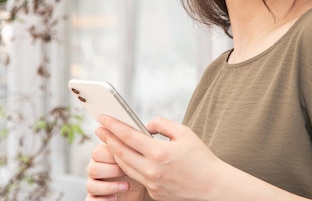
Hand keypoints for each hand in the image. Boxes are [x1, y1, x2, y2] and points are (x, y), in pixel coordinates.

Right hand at [85, 143, 146, 200]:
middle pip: (92, 168)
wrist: (141, 190)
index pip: (97, 152)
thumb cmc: (138, 170)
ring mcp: (94, 184)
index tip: (127, 156)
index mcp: (103, 156)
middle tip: (126, 172)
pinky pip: (90, 200)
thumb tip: (138, 132)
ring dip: (110, 186)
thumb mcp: (137, 157)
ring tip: (126, 186)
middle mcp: (96, 169)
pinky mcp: (94, 199)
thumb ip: (131, 146)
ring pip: (90, 185)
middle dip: (111, 170)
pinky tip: (115, 197)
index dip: (111, 155)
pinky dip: (103, 200)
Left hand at [96, 115, 225, 200]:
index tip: (103, 118)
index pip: (128, 136)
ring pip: (126, 166)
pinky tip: (127, 157)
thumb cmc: (200, 157)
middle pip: (121, 152)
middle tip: (99, 128)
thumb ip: (162, 125)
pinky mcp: (154, 193)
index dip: (113, 126)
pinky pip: (137, 176)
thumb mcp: (184, 132)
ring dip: (115, 153)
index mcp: (159, 152)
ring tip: (109, 142)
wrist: (212, 185)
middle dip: (108, 139)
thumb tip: (145, 126)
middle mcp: (152, 170)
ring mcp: (152, 184)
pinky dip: (130, 165)